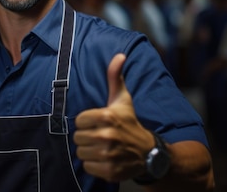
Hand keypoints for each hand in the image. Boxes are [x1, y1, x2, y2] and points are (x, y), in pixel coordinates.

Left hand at [74, 53, 153, 181]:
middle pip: (77, 137)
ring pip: (81, 153)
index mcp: (107, 116)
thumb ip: (115, 76)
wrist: (148, 152)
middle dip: (87, 137)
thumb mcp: (123, 99)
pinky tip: (105, 159)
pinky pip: (88, 167)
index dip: (87, 122)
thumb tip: (119, 55)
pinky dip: (94, 165)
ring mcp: (109, 155)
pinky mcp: (109, 171)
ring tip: (102, 147)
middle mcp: (107, 136)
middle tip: (100, 136)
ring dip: (89, 151)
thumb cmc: (130, 122)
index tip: (99, 122)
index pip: (79, 121)